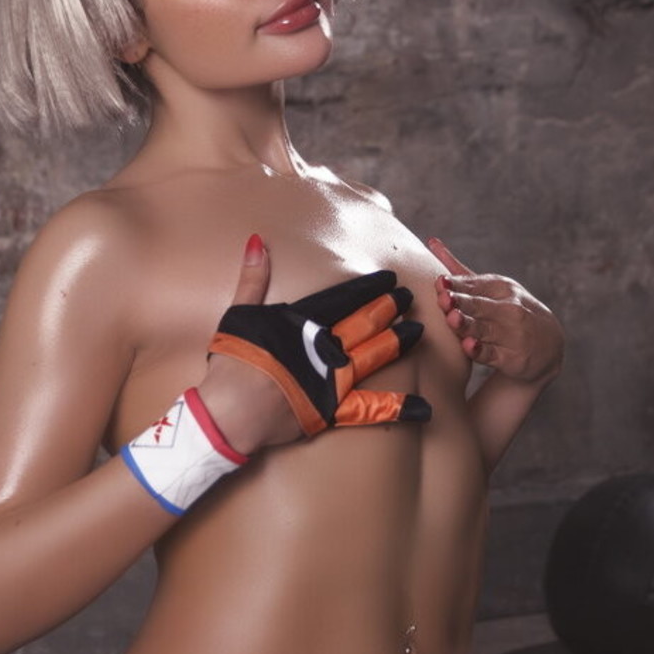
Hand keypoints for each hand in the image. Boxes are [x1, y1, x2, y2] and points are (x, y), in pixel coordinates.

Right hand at [201, 236, 430, 451]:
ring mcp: (332, 379)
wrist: (228, 413)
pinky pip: (371, 410)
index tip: (389, 279)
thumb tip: (258, 241)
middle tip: (408, 298)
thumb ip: (253, 278)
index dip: (369, 288)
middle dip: (390, 308)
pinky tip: (424, 409)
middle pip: (366, 323)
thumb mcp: (238, 313)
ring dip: (399, 342)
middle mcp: (324, 347)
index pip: (344, 299)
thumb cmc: (231, 363)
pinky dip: (398, 409)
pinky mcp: (332, 410)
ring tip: (419, 331)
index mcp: (303, 322)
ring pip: (375, 356)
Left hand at [429, 237, 563, 386]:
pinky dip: (481, 351)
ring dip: (468, 325)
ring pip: (483, 329)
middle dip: (461, 302)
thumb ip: (460, 271)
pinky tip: (468, 346)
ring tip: (453, 319)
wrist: (547, 343)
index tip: (439, 283)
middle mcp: (508, 308)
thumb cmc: (508, 310)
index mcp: (501, 287)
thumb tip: (431, 241)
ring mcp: (511, 333)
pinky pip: (492, 354)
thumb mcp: (491, 288)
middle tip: (444, 298)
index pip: (474, 285)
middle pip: (478, 306)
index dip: (455, 286)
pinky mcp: (511, 358)